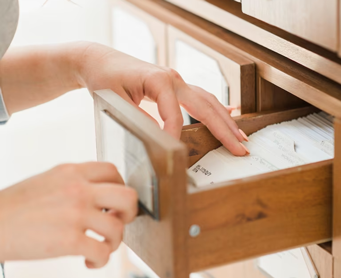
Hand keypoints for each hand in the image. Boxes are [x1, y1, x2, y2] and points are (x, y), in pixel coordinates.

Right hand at [0, 162, 137, 267]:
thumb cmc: (14, 207)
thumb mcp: (48, 181)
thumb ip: (76, 183)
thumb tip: (101, 195)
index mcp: (72, 172)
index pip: (113, 171)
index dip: (120, 187)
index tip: (115, 201)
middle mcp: (78, 189)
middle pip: (127, 195)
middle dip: (130, 212)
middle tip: (119, 221)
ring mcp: (75, 214)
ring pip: (119, 228)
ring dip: (116, 242)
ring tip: (102, 246)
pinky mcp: (68, 240)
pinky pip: (103, 252)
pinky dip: (101, 260)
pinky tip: (89, 261)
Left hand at [77, 43, 248, 155]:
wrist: (100, 60)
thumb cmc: (104, 78)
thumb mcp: (114, 100)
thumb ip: (137, 119)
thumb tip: (159, 138)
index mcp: (159, 80)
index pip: (175, 115)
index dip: (176, 136)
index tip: (174, 154)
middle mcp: (174, 79)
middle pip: (206, 106)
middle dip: (224, 129)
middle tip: (240, 148)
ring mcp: (177, 81)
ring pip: (209, 102)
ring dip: (226, 120)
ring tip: (240, 138)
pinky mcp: (176, 85)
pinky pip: (201, 98)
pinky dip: (217, 109)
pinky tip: (230, 115)